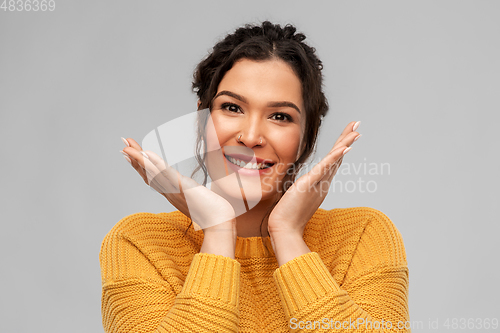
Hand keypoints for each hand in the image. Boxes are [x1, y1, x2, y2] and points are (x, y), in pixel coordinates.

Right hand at [120, 138, 236, 233]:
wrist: (219, 222)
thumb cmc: (212, 212)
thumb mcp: (196, 198)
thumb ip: (191, 193)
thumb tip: (191, 188)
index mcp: (171, 194)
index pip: (151, 177)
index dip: (139, 166)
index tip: (129, 154)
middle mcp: (169, 193)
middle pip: (147, 174)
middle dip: (134, 159)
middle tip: (123, 144)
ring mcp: (174, 191)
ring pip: (152, 173)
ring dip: (139, 160)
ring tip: (128, 147)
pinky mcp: (182, 188)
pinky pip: (166, 175)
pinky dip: (155, 164)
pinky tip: (147, 154)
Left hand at [267, 121, 360, 239]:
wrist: (285, 230)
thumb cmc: (287, 216)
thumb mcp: (295, 195)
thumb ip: (299, 187)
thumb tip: (297, 182)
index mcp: (320, 184)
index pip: (332, 161)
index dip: (341, 147)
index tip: (348, 135)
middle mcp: (323, 183)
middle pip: (338, 157)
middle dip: (347, 140)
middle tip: (357, 126)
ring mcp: (318, 184)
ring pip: (334, 160)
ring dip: (345, 144)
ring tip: (356, 132)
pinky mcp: (309, 185)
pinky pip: (324, 169)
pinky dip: (334, 157)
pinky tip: (344, 148)